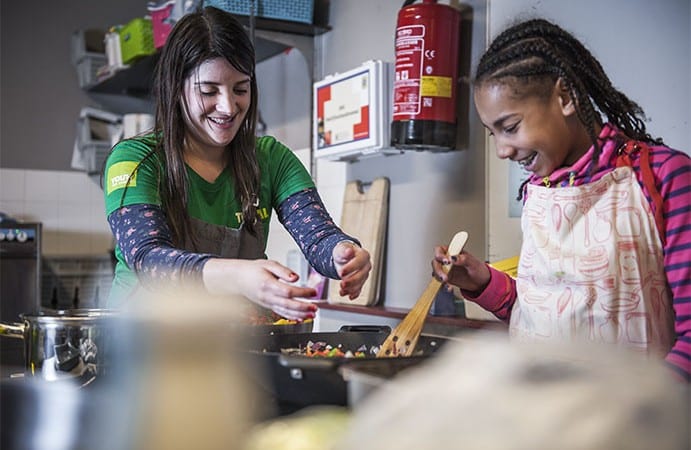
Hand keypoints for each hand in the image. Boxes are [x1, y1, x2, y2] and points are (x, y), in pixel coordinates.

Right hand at [202, 258, 317, 320]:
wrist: (237, 279)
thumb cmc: (253, 270)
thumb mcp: (268, 264)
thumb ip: (283, 271)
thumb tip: (296, 278)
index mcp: (268, 285)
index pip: (288, 291)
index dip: (302, 293)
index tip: (313, 291)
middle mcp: (267, 296)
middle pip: (288, 304)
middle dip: (303, 307)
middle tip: (315, 308)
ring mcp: (267, 303)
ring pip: (285, 311)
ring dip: (300, 315)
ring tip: (312, 315)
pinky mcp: (268, 306)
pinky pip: (281, 313)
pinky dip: (291, 317)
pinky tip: (301, 319)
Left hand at [333, 241, 371, 299]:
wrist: (343, 257)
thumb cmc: (343, 252)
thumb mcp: (342, 249)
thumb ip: (345, 251)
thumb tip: (349, 251)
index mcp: (364, 255)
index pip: (360, 262)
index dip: (351, 268)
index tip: (341, 272)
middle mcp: (366, 266)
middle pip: (362, 275)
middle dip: (352, 281)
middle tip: (342, 284)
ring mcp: (364, 275)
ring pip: (360, 284)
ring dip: (351, 289)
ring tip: (342, 290)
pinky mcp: (360, 283)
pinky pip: (359, 289)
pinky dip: (354, 294)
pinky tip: (349, 296)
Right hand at [431, 245, 489, 293]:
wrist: (482, 283)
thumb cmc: (479, 270)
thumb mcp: (473, 263)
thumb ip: (463, 259)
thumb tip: (453, 257)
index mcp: (454, 252)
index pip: (441, 250)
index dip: (440, 255)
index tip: (446, 261)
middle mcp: (448, 260)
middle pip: (436, 261)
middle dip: (438, 269)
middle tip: (445, 276)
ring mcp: (446, 269)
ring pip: (436, 271)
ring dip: (439, 277)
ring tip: (447, 282)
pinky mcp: (447, 278)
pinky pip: (439, 281)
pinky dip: (442, 285)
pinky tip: (449, 287)